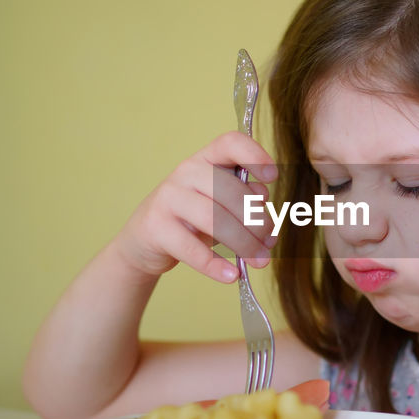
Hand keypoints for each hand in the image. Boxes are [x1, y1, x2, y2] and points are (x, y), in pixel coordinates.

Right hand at [113, 132, 277, 280]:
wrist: (146, 240)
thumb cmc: (193, 218)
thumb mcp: (221, 205)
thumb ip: (246, 203)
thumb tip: (267, 219)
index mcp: (207, 159)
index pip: (230, 143)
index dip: (254, 155)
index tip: (272, 178)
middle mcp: (186, 172)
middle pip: (230, 191)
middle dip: (257, 221)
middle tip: (269, 243)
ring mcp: (168, 198)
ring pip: (215, 220)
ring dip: (243, 244)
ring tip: (259, 261)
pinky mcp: (156, 227)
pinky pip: (192, 249)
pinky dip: (216, 265)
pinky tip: (232, 275)